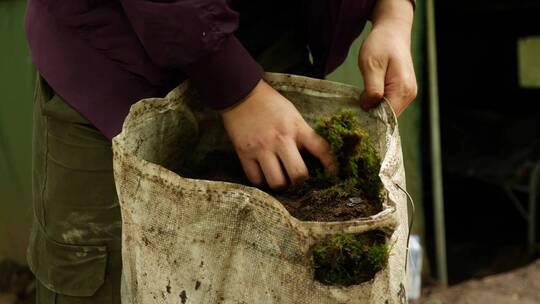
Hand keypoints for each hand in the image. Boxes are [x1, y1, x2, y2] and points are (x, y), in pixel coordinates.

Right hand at [221, 80, 335, 188]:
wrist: (241, 93)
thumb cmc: (270, 104)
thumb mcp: (293, 114)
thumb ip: (302, 134)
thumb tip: (312, 157)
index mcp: (297, 128)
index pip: (321, 149)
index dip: (331, 165)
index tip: (334, 174)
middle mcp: (281, 140)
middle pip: (298, 175)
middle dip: (300, 181)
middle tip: (298, 179)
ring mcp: (261, 148)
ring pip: (276, 182)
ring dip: (280, 184)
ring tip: (280, 178)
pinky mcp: (244, 153)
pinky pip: (256, 179)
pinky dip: (261, 180)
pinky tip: (263, 173)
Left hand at [358, 0, 416, 115]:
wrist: (392, 32)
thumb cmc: (381, 45)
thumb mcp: (371, 65)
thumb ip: (372, 88)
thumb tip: (369, 107)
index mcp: (402, 89)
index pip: (387, 116)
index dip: (371, 119)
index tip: (355, 117)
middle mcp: (409, 94)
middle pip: (389, 117)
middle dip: (372, 116)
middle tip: (354, 112)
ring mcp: (408, 93)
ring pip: (389, 112)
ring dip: (374, 110)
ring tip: (360, 104)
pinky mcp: (403, 91)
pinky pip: (390, 105)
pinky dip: (378, 105)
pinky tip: (367, 99)